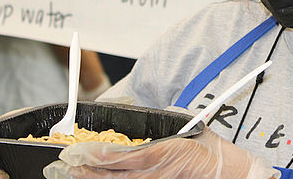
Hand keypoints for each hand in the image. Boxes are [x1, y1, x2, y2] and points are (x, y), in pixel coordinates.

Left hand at [42, 127, 279, 178]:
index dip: (94, 156)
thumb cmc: (211, 151)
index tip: (77, 151)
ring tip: (70, 175)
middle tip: (61, 166)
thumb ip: (160, 126)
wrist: (231, 175)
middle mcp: (154, 174)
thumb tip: (141, 119)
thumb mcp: (187, 128)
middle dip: (82, 171)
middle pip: (110, 176)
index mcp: (161, 153)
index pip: (119, 158)